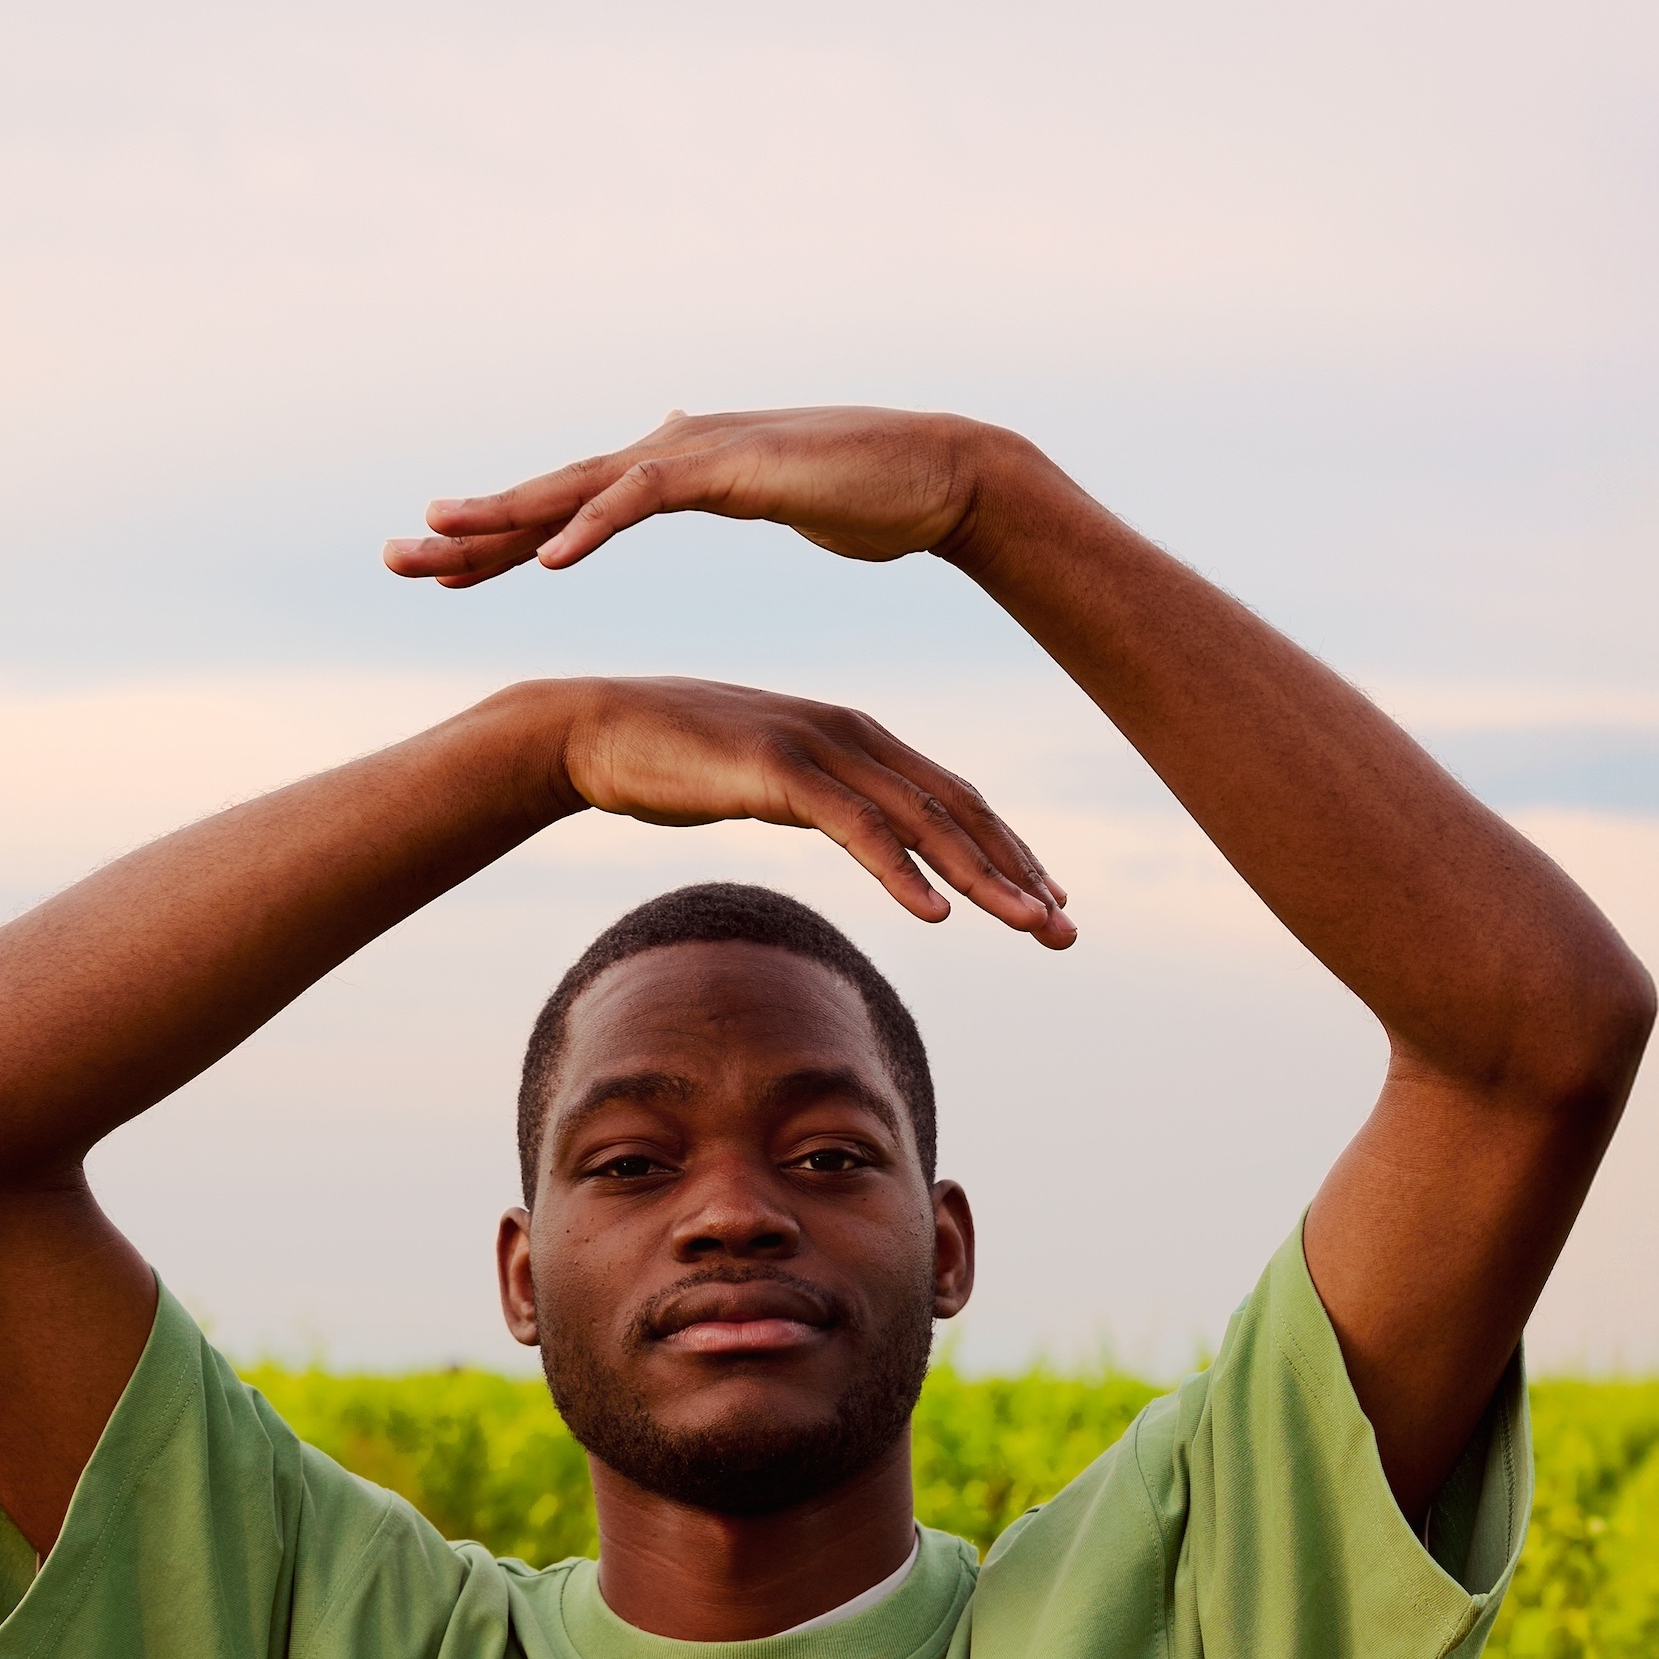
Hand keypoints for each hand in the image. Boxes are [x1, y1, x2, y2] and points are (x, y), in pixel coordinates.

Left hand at [384, 406, 1002, 589]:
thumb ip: (725, 496)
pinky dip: (593, 527)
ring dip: (504, 520)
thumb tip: (700, 488)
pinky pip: (644, 499)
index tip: (435, 570)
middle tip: (390, 557)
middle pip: (547, 495)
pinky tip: (547, 562)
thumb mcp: (774, 506)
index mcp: (672, 468)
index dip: (494, 540)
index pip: (564, 508)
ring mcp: (695, 453)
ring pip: (576, 489)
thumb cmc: (869, 499)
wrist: (943, 478)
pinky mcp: (728, 469)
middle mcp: (669, 450)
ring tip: (436, 544)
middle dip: (466, 529)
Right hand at [548, 675, 1072, 945]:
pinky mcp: (778, 771)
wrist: (593, 730)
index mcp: (856, 738)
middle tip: (1065, 928)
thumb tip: (849, 831)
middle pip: (957, 810)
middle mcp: (852, 735)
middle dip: (1017, 872)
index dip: (1007, 849)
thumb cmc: (674, 762)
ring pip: (922, 822)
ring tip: (1029, 926)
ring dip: (982, 879)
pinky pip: (855, 829)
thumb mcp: (766, 783)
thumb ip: (817, 802)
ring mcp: (817, 749)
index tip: (1049, 897)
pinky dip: (901, 870)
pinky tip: (935, 912)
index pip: (953, 798)